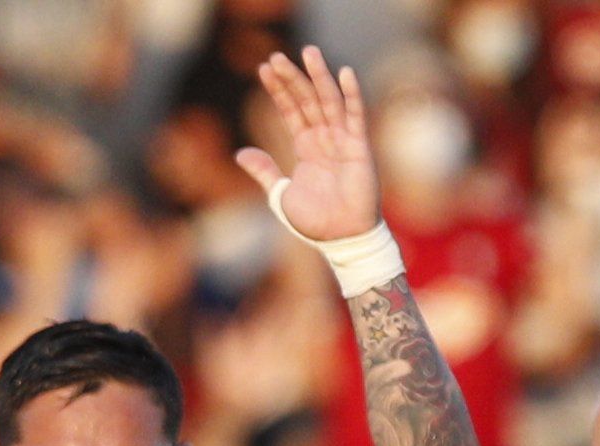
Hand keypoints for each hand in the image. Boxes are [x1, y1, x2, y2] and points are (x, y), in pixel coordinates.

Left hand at [237, 48, 380, 245]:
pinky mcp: (359, 148)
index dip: (278, 91)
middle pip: (307, 100)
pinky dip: (352, 94)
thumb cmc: (316, 223)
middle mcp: (325, 140)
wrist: (342, 240)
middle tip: (276, 55)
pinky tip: (344, 72)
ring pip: (329, 101)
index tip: (263, 69)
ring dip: (319, 76)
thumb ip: (264, 171)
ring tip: (308, 51)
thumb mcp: (280, 195)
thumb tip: (240, 153)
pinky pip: (356, 116)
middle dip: (292, 78)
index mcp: (306, 149)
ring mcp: (343, 141)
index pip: (291, 111)